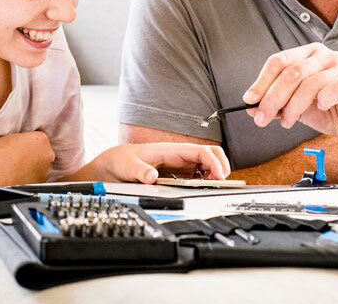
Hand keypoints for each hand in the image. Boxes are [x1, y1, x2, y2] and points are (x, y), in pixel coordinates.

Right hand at [0, 131, 55, 181]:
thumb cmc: (0, 154)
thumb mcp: (11, 137)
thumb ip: (22, 140)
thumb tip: (22, 144)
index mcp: (41, 139)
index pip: (40, 138)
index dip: (30, 142)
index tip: (23, 146)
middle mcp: (48, 154)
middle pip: (43, 153)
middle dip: (35, 155)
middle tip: (20, 157)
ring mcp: (46, 170)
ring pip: (42, 167)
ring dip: (33, 167)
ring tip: (18, 169)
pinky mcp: (40, 183)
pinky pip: (37, 178)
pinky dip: (31, 178)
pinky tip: (19, 176)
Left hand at [89, 143, 230, 183]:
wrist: (115, 164)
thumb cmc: (122, 161)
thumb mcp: (128, 167)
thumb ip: (140, 171)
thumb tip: (151, 177)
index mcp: (170, 150)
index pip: (200, 151)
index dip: (213, 162)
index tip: (219, 175)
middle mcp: (178, 155)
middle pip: (209, 154)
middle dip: (221, 165)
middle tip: (222, 182)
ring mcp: (180, 164)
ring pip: (207, 164)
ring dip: (215, 173)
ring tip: (216, 187)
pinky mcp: (178, 173)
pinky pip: (199, 174)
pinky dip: (206, 180)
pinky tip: (204, 188)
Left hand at [243, 43, 337, 146]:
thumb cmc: (333, 111)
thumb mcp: (298, 107)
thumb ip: (277, 104)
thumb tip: (251, 106)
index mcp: (309, 55)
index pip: (279, 61)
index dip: (261, 81)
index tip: (249, 100)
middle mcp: (325, 56)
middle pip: (291, 72)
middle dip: (272, 98)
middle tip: (262, 118)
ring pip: (309, 83)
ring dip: (292, 107)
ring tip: (288, 122)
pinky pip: (335, 88)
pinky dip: (322, 100)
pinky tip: (321, 108)